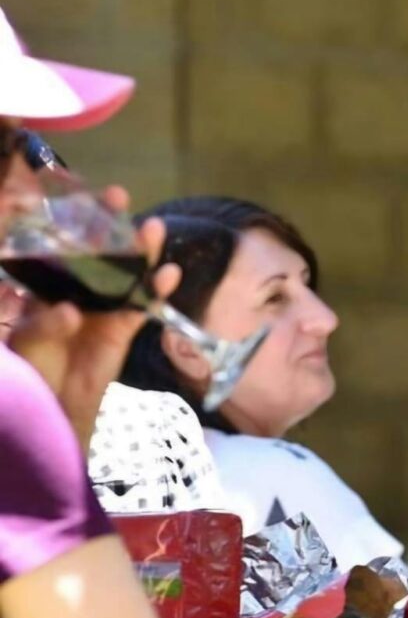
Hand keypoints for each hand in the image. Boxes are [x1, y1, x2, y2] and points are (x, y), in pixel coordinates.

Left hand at [8, 187, 179, 447]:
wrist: (51, 420)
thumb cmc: (29, 380)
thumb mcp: (27, 351)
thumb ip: (43, 328)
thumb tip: (72, 311)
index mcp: (40, 291)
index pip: (53, 251)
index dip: (64, 224)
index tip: (69, 198)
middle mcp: (72, 294)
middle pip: (93, 254)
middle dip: (106, 226)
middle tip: (117, 197)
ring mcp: (99, 311)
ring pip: (122, 275)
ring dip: (138, 252)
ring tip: (152, 227)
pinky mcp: (121, 331)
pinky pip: (141, 306)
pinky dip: (155, 290)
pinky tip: (169, 274)